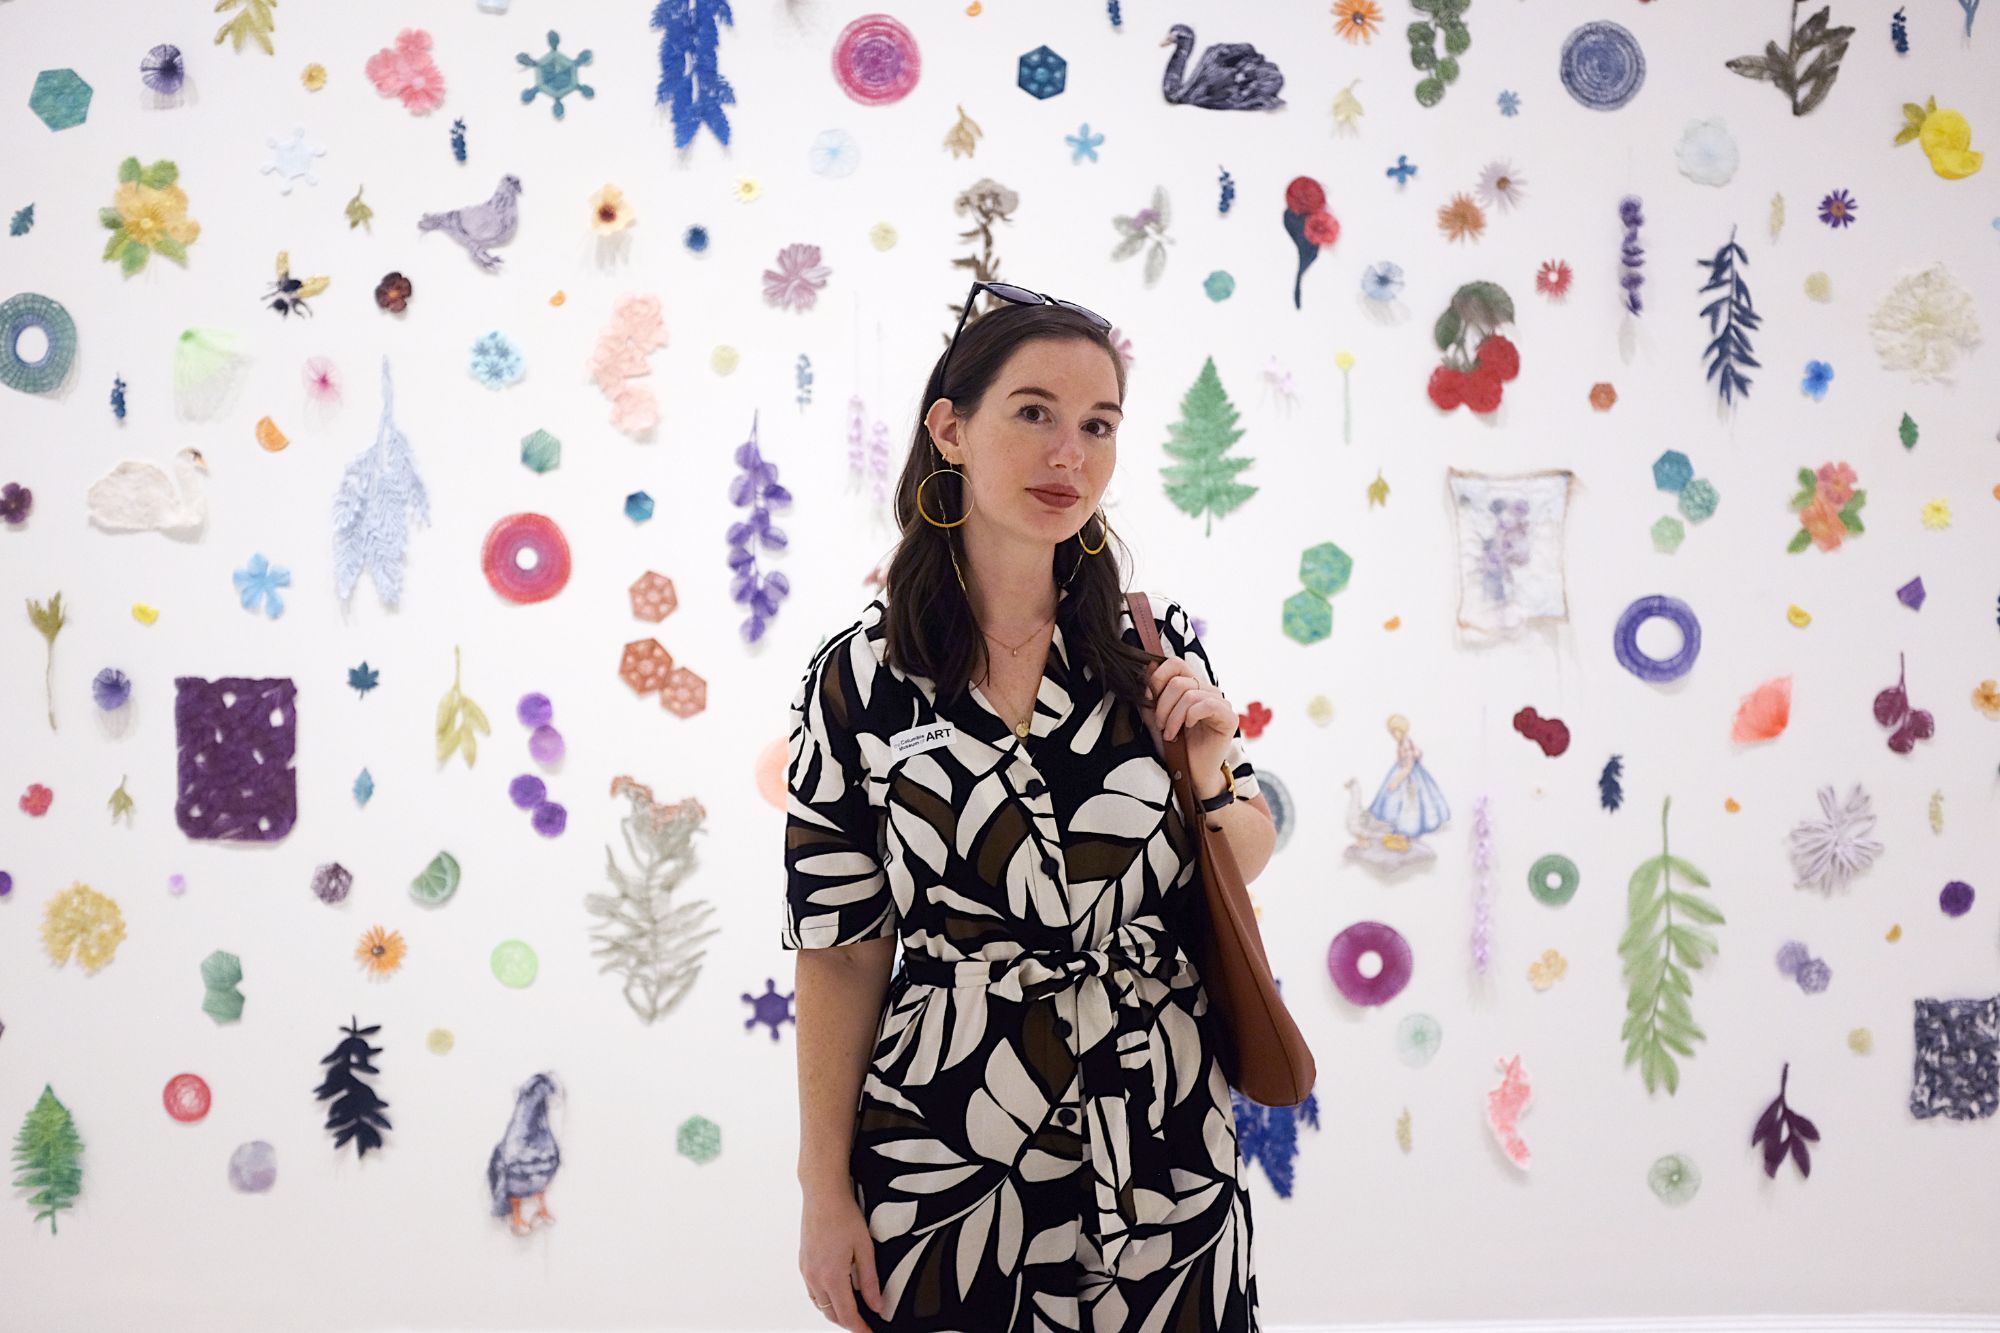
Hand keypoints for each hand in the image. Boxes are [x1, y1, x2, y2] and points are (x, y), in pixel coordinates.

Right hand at [800, 1192, 884, 1331]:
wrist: (822, 1195)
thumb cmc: (843, 1215)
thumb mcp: (865, 1249)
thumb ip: (870, 1281)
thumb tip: (876, 1305)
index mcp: (832, 1276)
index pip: (847, 1315)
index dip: (860, 1328)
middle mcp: (815, 1277)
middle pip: (832, 1314)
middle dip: (849, 1322)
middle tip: (865, 1322)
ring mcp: (806, 1271)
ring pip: (820, 1305)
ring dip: (835, 1312)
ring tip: (853, 1310)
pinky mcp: (803, 1263)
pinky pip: (813, 1292)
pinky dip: (824, 1299)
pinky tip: (835, 1293)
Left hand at [1144, 655, 1235, 784]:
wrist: (1190, 773)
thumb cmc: (1175, 746)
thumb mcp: (1156, 718)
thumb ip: (1152, 694)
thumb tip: (1150, 665)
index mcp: (1191, 686)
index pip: (1175, 663)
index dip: (1158, 677)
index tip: (1148, 698)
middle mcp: (1207, 690)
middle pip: (1178, 681)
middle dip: (1163, 706)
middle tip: (1162, 726)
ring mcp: (1220, 702)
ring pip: (1190, 694)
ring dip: (1174, 717)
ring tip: (1170, 734)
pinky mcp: (1228, 716)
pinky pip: (1206, 704)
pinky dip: (1191, 716)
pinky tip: (1188, 728)